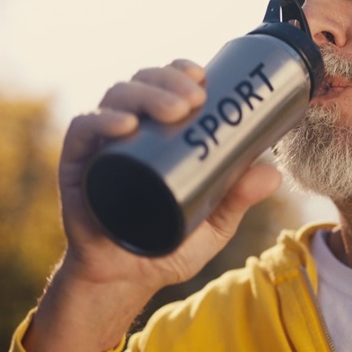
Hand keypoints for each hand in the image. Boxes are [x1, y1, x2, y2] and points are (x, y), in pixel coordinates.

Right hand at [26, 59, 281, 351]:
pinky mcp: (76, 164)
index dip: (179, 71)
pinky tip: (125, 125)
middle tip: (195, 98)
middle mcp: (125, 129)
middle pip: (141, 84)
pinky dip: (101, 120)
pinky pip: (82, 130)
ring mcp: (100, 144)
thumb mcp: (211, 223)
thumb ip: (238, 199)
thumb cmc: (165, 244)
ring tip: (173, 110)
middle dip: (168, 81)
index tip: (202, 75)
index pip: (163, 86)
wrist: (123, 280)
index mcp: (154, 133)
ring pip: (115, 98)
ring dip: (144, 93)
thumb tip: (274, 173)